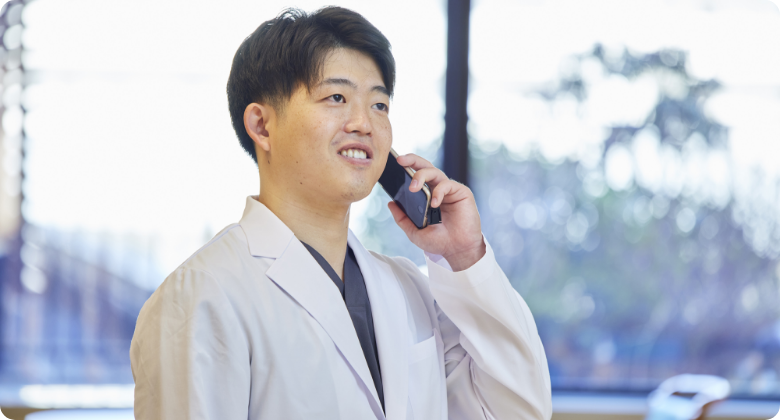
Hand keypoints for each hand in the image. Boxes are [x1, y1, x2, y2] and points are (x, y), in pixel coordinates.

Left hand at [387, 154, 485, 271]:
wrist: (457, 251)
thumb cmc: (438, 241)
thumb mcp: (414, 231)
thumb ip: (402, 218)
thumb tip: (390, 203)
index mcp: (426, 195)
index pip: (415, 175)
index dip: (405, 167)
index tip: (393, 163)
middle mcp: (437, 189)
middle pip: (424, 166)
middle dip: (412, 160)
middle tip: (400, 160)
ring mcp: (449, 190)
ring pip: (434, 172)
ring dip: (421, 175)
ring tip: (413, 188)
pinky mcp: (461, 192)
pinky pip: (447, 185)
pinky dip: (438, 192)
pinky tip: (435, 204)